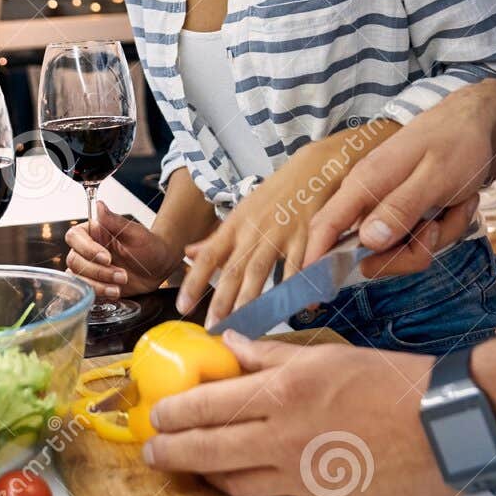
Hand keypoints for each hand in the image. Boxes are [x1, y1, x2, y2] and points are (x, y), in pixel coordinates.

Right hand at [64, 201, 179, 298]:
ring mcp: (89, 268)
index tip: (107, 257)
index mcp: (93, 233)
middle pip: (75, 260)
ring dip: (99, 284)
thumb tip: (99, 205)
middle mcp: (87, 250)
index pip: (75, 237)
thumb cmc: (149, 246)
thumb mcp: (135, 232)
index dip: (87, 249)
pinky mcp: (94, 284)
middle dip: (98, 271)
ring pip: (78, 278)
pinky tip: (115, 291)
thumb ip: (114, 221)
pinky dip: (100, 293)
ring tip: (121, 283)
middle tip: (122, 274)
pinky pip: (86, 291)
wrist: (159, 266)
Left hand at [143, 333, 455, 495]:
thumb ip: (273, 354)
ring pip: (238, 483)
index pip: (210, 405)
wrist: (450, 424)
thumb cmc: (396, 384)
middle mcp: (288, 436)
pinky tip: (271, 477)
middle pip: (209, 450)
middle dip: (172, 452)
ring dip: (212, 475)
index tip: (159, 415)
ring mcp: (307, 477)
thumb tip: (232, 345)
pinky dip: (275, 486)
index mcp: (286, 391)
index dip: (175, 413)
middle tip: (155, 452)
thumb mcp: (329, 357)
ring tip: (199, 467)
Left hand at [176, 122, 396, 325]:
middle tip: (212, 327)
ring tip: (243, 324)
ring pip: (261, 272)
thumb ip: (217, 238)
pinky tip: (298, 308)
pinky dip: (299, 289)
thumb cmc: (276, 194)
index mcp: (236, 225)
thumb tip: (189, 254)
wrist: (313, 168)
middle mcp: (254, 231)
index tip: (182, 305)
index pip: (209, 255)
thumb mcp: (242, 212)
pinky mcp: (307, 238)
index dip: (194, 281)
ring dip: (251, 300)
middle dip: (222, 301)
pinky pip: (300, 268)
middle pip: (234, 269)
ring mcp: (280, 235)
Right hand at [306, 81, 495, 267]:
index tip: (311, 296)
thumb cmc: (456, 143)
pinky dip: (443, 228)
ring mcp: (387, 206)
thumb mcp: (435, 177)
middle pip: (370, 253)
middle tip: (435, 230)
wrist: (476, 123)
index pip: (325, 227)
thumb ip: (400, 208)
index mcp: (365, 184)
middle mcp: (368, 197)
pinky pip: (418, 239)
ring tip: (454, 205)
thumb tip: (367, 242)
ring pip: (400, 250)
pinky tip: (458, 204)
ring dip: (434, 238)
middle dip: (409, 253)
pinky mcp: (404, 211)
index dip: (314, 261)